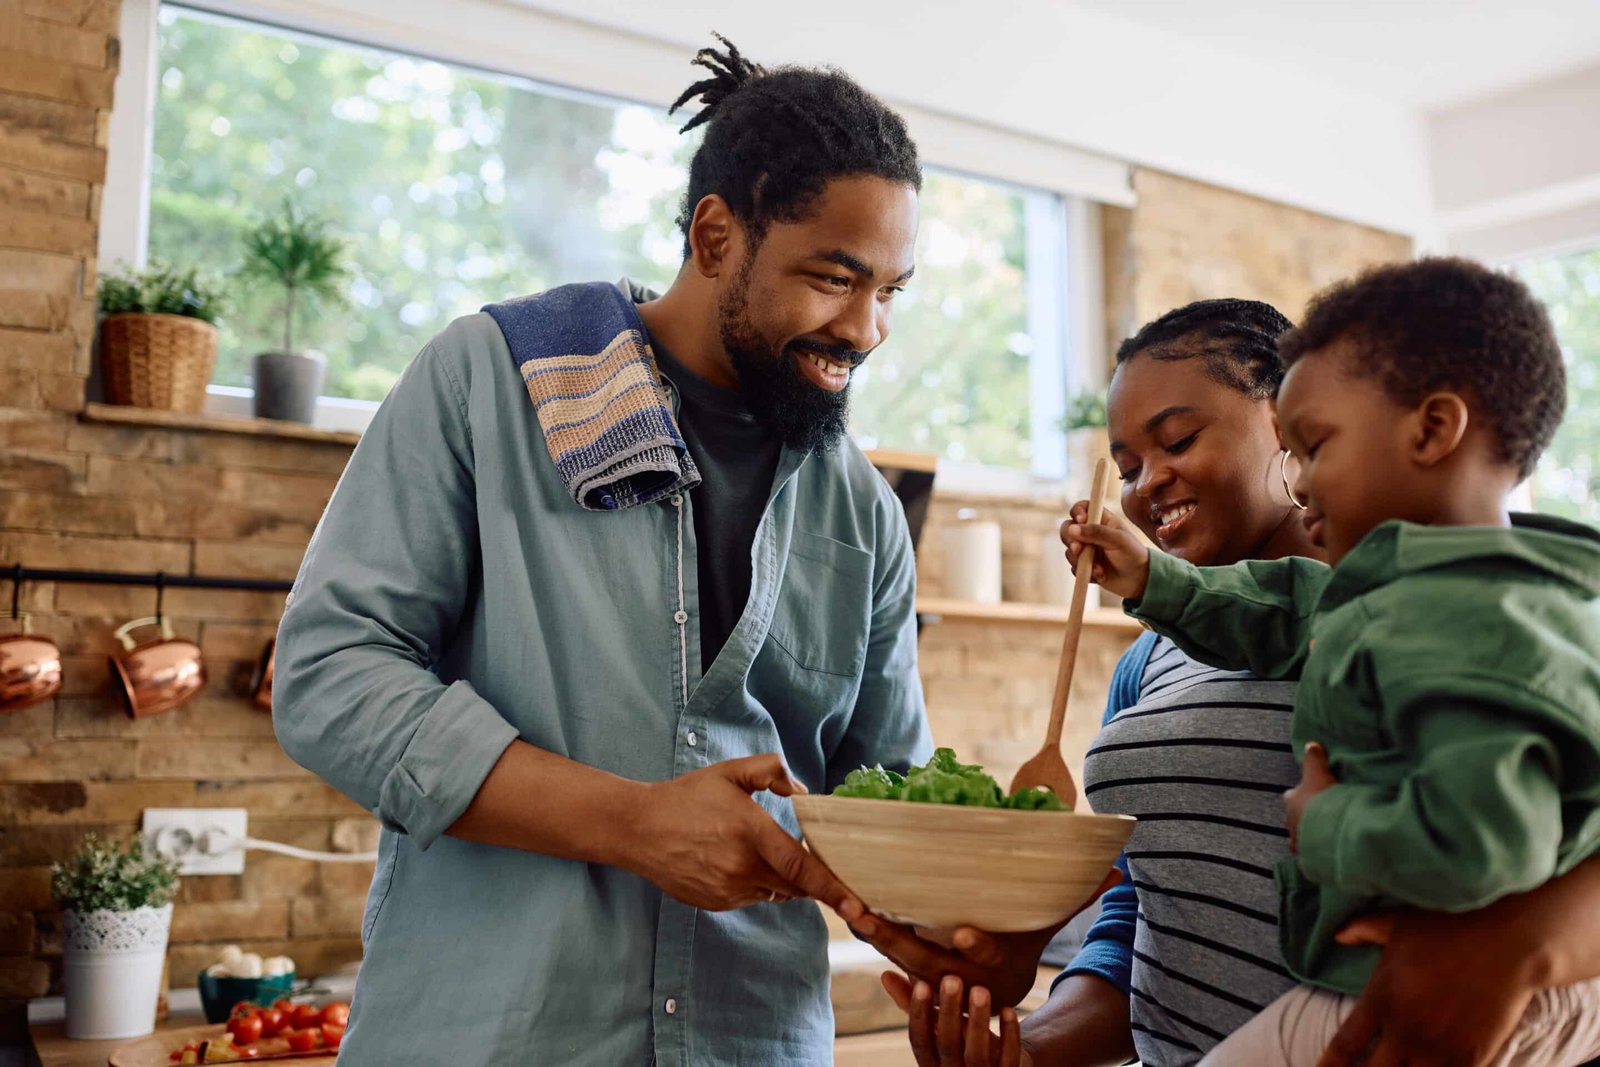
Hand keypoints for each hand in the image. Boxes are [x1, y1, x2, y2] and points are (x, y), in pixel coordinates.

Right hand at [627, 754, 863, 917]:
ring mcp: (729, 890)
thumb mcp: (729, 773)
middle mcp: (743, 867)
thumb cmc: (687, 797)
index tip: (858, 906)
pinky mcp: (718, 903)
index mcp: (751, 832)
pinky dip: (758, 884)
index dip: (833, 888)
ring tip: (763, 851)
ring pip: (776, 892)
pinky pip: (753, 897)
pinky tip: (737, 861)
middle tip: (820, 861)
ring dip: (782, 878)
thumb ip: (771, 771)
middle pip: (795, 884)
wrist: (640, 829)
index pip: (801, 867)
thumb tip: (803, 790)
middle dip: (813, 878)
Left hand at [857, 870, 1119, 1008]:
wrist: (995, 999)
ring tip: (850, 908)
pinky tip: (847, 917)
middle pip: (926, 959)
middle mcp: (960, 975)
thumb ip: (1074, 899)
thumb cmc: (1021, 949)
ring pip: (899, 958)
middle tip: (869, 913)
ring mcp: (933, 976)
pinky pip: (885, 957)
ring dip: (873, 935)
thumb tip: (1118, 872)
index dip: (975, 945)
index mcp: (994, 964)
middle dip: (895, 937)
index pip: (984, 955)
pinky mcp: (912, 971)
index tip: (961, 930)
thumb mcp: (1046, 929)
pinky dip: (869, 939)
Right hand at [884, 974, 1031, 1066]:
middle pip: (947, 1044)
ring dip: (978, 1020)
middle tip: (953, 978)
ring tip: (981, 989)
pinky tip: (1009, 1010)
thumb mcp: (937, 1027)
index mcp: (930, 1062)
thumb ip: (912, 1005)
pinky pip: (1009, 1059)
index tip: (922, 984)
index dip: (919, 1014)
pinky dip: (1009, 1035)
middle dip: (949, 1011)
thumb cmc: (961, 1042)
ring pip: (977, 1054)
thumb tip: (885, 975)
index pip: (919, 1040)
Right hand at [1060, 503, 1149, 600]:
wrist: (1139, 580)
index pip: (1082, 508)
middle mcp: (1090, 533)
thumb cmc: (1132, 554)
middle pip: (1068, 528)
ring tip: (1099, 569)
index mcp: (1101, 520)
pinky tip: (1100, 575)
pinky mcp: (1084, 565)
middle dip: (1070, 539)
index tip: (1080, 520)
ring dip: (1080, 560)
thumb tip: (1072, 529)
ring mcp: (1086, 549)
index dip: (1077, 512)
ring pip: (1069, 550)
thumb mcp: (1119, 540)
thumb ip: (1097, 532)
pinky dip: (1085, 572)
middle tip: (1078, 549)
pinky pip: (1074, 567)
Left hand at [1284, 741, 1337, 851]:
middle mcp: (1290, 823)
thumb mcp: (1318, 774)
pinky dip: (1318, 853)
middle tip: (1318, 816)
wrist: (1327, 830)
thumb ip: (1314, 759)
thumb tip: (1311, 744)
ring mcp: (1299, 843)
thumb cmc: (1320, 800)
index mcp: (1291, 802)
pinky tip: (1327, 853)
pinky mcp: (1309, 859)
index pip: (1290, 797)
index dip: (1298, 796)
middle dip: (1303, 818)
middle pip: (1294, 819)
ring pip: (1301, 839)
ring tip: (1325, 835)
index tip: (1307, 795)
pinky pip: (1312, 856)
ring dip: (1310, 836)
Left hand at [1317, 910, 1535, 1066]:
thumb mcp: (1396, 923)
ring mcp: (1440, 1047)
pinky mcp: (1473, 1056)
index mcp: (1381, 1000)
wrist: (1508, 941)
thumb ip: (1362, 930)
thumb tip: (1336, 935)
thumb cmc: (1448, 926)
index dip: (1329, 1065)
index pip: (1344, 1046)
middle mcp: (1406, 1030)